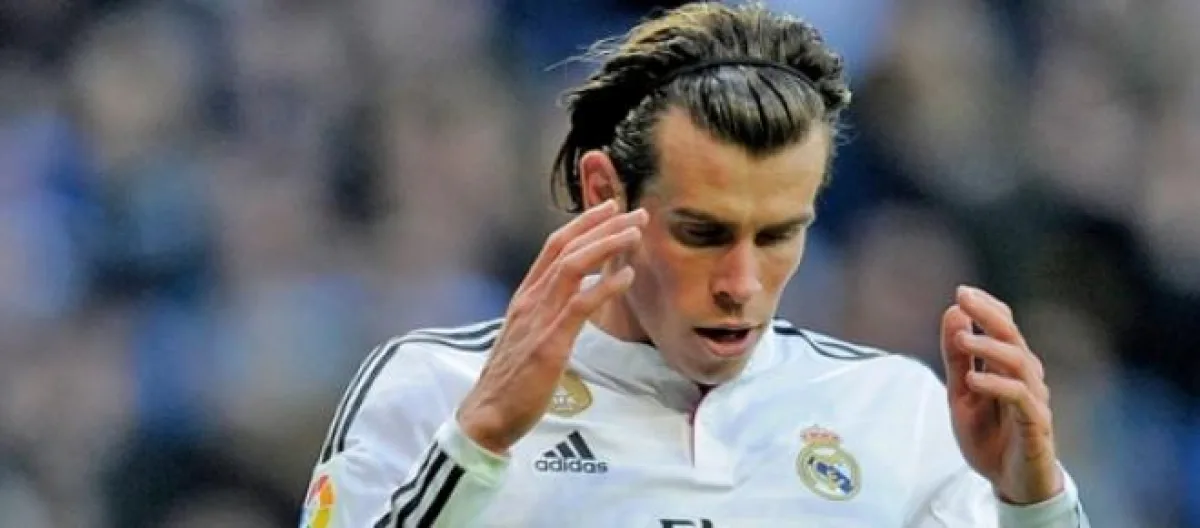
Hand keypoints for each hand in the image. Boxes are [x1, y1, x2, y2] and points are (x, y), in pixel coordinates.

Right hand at [458, 200, 646, 454]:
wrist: (487, 415)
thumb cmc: (511, 380)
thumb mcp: (528, 335)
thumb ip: (548, 313)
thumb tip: (576, 299)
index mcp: (525, 297)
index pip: (553, 247)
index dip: (583, 223)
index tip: (609, 208)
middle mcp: (530, 300)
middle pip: (567, 248)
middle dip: (602, 226)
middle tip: (636, 213)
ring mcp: (538, 320)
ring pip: (573, 267)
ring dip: (607, 246)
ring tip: (635, 234)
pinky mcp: (549, 344)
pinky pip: (579, 306)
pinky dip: (605, 286)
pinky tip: (627, 276)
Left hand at [940, 285, 1062, 504]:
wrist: (1009, 481)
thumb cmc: (989, 435)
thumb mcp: (961, 392)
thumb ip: (957, 357)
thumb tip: (953, 312)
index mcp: (1009, 365)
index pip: (1005, 325)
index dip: (987, 306)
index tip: (962, 291)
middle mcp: (1026, 376)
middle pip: (1013, 336)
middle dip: (989, 314)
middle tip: (963, 297)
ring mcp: (1033, 399)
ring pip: (1020, 362)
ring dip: (990, 347)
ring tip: (962, 339)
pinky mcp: (1036, 424)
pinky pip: (1021, 398)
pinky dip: (998, 385)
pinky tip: (974, 378)